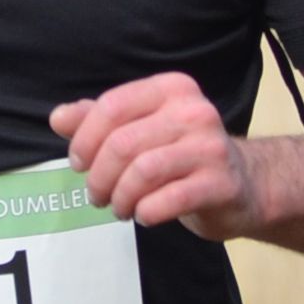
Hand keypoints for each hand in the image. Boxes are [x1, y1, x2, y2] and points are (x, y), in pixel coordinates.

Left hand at [50, 70, 262, 240]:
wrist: (244, 185)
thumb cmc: (183, 155)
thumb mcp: (142, 129)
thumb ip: (99, 120)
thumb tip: (59, 118)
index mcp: (170, 89)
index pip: (112, 107)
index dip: (84, 139)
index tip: (78, 164)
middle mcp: (193, 111)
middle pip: (122, 143)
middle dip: (99, 176)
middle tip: (97, 196)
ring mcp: (210, 147)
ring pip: (142, 172)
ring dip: (120, 197)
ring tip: (119, 208)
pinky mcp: (221, 183)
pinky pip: (168, 200)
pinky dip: (146, 211)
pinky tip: (144, 214)